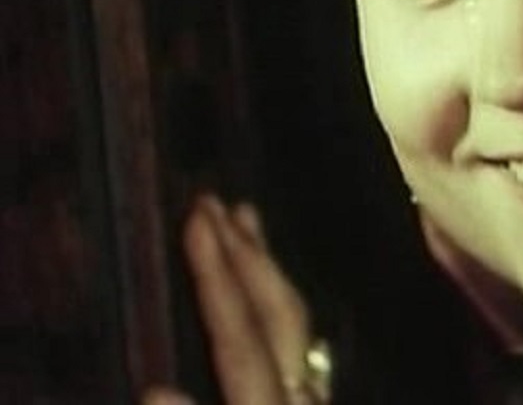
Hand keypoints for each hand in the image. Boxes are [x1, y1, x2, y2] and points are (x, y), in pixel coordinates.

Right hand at [141, 195, 325, 404]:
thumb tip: (154, 392)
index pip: (241, 338)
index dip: (218, 277)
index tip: (197, 219)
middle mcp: (304, 401)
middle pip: (280, 315)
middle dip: (247, 254)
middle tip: (214, 201)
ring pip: (298, 326)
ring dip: (267, 270)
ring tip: (244, 219)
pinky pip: (303, 348)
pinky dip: (280, 308)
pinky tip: (266, 294)